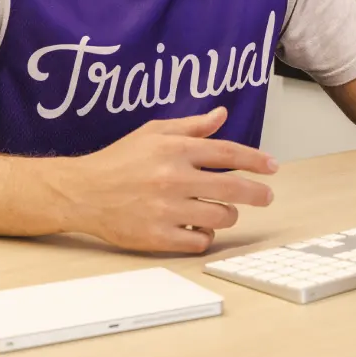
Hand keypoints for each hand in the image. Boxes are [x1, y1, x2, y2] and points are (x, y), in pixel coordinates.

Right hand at [57, 107, 276, 253]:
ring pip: (220, 217)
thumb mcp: (153, 133)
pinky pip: (199, 241)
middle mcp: (173, 179)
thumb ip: (191, 125)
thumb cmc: (119, 160)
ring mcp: (166, 210)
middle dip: (257, 193)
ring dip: (228, 214)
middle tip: (266, 196)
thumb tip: (220, 115)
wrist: (82, 192)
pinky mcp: (157, 237)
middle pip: (232, 188)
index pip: (227, 153)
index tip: (272, 167)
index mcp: (174, 150)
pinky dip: (205, 236)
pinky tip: (198, 228)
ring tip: (221, 210)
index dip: (255, 160)